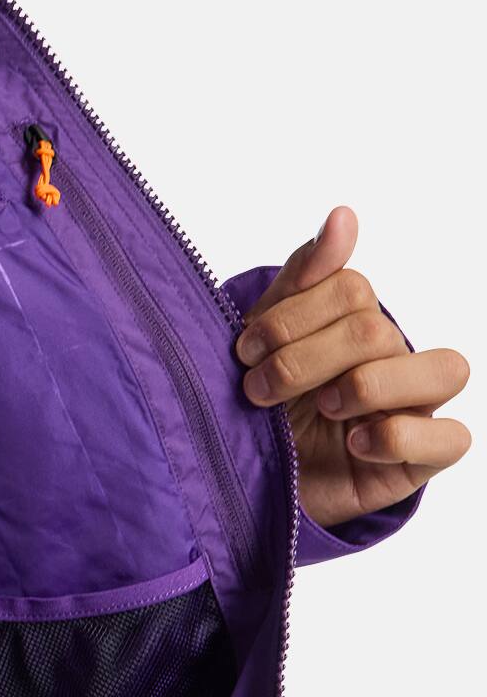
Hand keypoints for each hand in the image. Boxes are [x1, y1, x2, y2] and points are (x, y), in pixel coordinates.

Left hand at [232, 206, 470, 528]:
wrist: (249, 482)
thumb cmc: (264, 406)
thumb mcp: (268, 339)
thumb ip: (304, 280)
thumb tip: (344, 214)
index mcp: (359, 322)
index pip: (352, 289)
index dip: (292, 317)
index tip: (244, 349)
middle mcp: (396, 358)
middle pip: (375, 329)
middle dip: (304, 358)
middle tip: (259, 387)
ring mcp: (416, 407)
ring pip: (444, 369)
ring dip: (367, 385)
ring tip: (322, 408)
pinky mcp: (422, 458)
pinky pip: (451, 437)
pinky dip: (400, 435)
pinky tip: (353, 441)